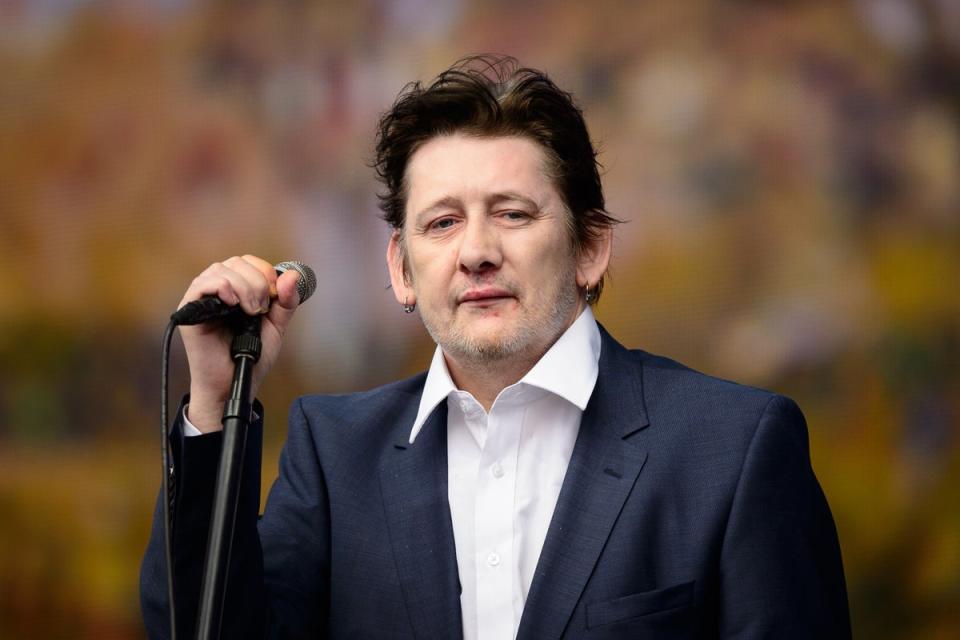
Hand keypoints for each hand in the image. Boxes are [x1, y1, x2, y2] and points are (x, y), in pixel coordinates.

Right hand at [176, 255, 300, 432]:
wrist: (235, 382)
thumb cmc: (252, 355)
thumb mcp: (276, 325)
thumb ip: (286, 302)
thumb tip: (294, 275)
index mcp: (236, 289)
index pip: (248, 262)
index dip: (264, 271)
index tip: (274, 295)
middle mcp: (217, 289)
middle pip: (235, 262)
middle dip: (256, 282)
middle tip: (261, 308)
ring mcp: (201, 298)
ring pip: (220, 270)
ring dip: (243, 287)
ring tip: (249, 311)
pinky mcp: (189, 310)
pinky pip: (202, 284)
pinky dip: (222, 287)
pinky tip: (233, 303)